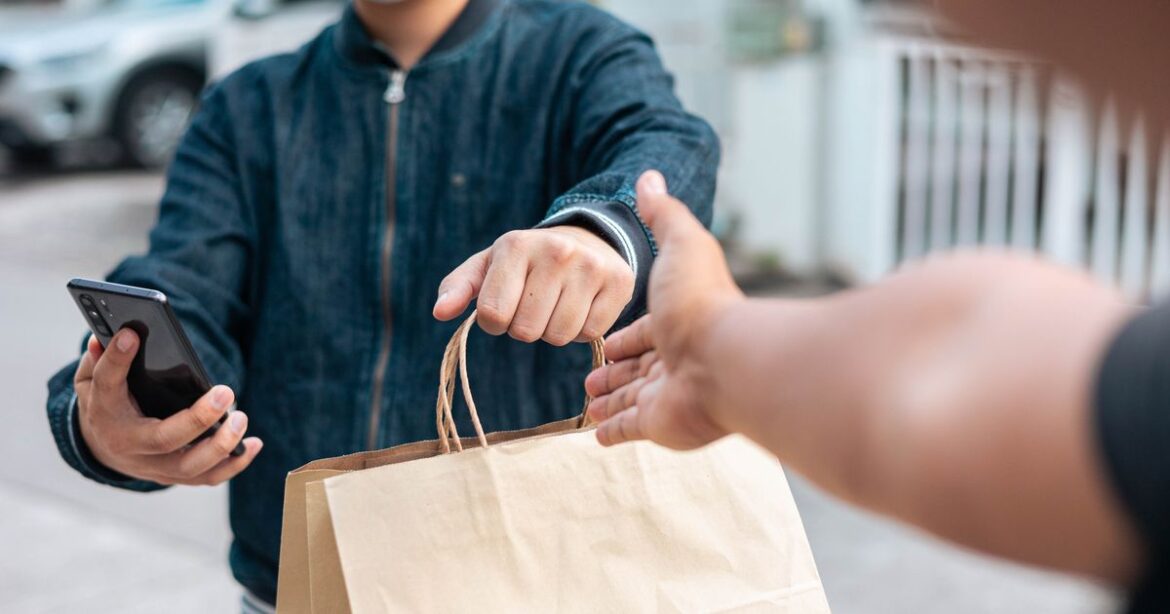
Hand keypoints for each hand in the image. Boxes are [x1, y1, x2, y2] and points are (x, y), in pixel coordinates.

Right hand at [74, 330, 262, 484]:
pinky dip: (234, 464)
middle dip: (198, 418)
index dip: (117, 360)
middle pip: (164, 439)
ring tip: (241, 418)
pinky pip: (207, 478)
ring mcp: (154, 466)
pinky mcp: (175, 475)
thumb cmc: (106, 405)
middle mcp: (130, 445)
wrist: (102, 448)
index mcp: (106, 413)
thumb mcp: (93, 380)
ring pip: (190, 466)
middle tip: (225, 392)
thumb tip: (122, 332)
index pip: (108, 384)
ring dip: (221, 445)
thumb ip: (101, 359)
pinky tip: (254, 444)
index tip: (133, 335)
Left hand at [433, 226, 634, 344]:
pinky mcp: (618, 283)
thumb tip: (440, 311)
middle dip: (524, 327)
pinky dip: (581, 330)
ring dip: (552, 331)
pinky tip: (581, 306)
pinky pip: (589, 334)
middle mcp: (556, 251)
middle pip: (525, 330)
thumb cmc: (527, 262)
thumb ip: (458, 286)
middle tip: (534, 305)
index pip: (492, 314)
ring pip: (558, 336)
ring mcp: (590, 267)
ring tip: (557, 305)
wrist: (587, 241)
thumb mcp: (489, 266)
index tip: (504, 307)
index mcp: (516, 245)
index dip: (494, 322)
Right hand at [584, 170, 743, 448]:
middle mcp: (674, 360)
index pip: (644, 333)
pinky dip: (612, 432)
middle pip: (637, 369)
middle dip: (613, 373)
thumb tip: (649, 176)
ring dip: (610, 403)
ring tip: (588, 405)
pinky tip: (597, 434)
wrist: (724, 359)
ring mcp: (668, 396)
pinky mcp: (658, 425)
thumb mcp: (682, 244)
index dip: (623, 338)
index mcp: (677, 323)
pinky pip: (629, 431)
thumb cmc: (702, 303)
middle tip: (590, 380)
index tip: (605, 343)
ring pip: (631, 401)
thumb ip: (664, 214)